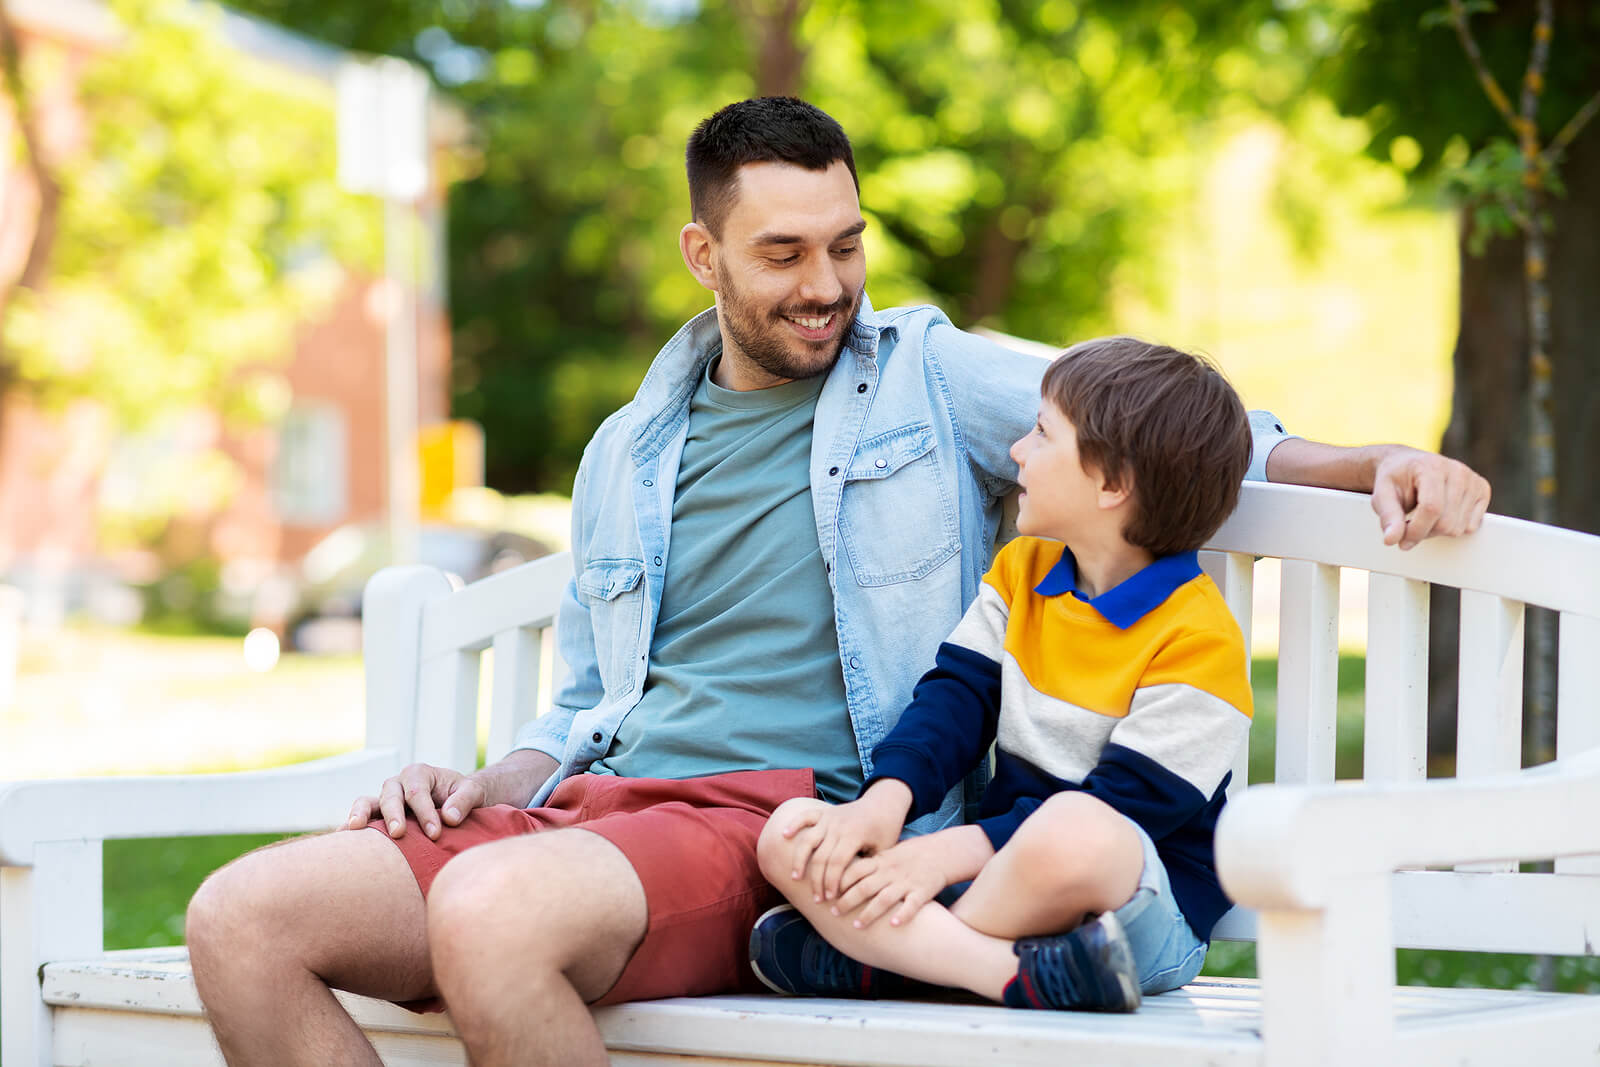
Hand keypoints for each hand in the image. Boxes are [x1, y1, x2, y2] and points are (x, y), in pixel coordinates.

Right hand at [345, 762, 487, 840]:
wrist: (454, 800)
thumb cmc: (462, 796)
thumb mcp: (472, 792)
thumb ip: (464, 800)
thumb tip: (449, 818)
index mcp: (419, 773)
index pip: (418, 792)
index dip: (425, 813)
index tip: (435, 833)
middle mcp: (398, 783)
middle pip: (391, 796)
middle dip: (394, 815)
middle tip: (399, 833)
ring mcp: (384, 799)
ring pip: (367, 803)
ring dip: (361, 815)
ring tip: (354, 828)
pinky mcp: (378, 815)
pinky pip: (361, 818)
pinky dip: (351, 826)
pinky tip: (343, 838)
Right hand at [779, 782, 909, 903]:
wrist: (884, 804)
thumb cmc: (886, 831)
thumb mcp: (884, 850)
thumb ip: (869, 867)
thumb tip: (855, 891)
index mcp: (855, 835)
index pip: (837, 863)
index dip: (831, 883)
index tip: (830, 899)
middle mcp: (839, 826)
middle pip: (821, 857)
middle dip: (817, 881)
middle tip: (817, 899)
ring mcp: (830, 818)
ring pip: (808, 840)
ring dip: (800, 860)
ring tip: (796, 878)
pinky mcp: (824, 812)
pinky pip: (806, 816)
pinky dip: (794, 824)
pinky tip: (784, 835)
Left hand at [832, 836, 946, 928]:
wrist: (940, 852)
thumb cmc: (909, 856)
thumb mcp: (887, 854)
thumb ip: (868, 864)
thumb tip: (841, 873)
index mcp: (881, 862)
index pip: (855, 870)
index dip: (839, 882)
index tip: (826, 893)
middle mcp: (891, 872)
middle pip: (865, 887)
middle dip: (847, 901)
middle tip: (833, 912)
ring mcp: (907, 882)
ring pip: (884, 899)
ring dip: (869, 913)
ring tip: (856, 925)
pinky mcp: (923, 892)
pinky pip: (912, 904)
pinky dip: (903, 914)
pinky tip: (894, 924)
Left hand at [1371, 446, 1490, 549]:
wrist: (1407, 465)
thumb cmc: (1396, 479)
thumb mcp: (1382, 494)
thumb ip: (1388, 516)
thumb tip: (1391, 539)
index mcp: (1432, 467)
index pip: (1431, 508)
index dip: (1416, 531)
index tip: (1402, 541)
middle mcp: (1457, 471)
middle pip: (1446, 522)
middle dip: (1424, 533)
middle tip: (1409, 527)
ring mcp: (1473, 480)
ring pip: (1459, 528)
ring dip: (1437, 531)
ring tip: (1423, 518)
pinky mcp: (1482, 490)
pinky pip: (1472, 526)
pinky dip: (1454, 527)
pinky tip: (1440, 515)